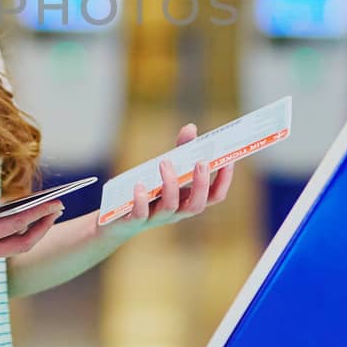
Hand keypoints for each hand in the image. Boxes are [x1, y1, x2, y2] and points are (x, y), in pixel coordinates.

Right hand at [0, 197, 62, 277]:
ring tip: (44, 214)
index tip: (57, 201)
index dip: (39, 212)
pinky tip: (15, 222)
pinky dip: (15, 235)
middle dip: (44, 224)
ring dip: (32, 232)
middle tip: (59, 207)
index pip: (17, 223)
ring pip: (15, 247)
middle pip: (24, 241)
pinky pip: (2, 248)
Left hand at [110, 122, 235, 238]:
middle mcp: (176, 211)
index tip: (228, 160)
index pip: (214, 196)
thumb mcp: (167, 168)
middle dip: (201, 184)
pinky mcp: (134, 219)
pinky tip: (140, 185)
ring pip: (170, 206)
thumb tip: (191, 128)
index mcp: (188, 199)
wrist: (118, 216)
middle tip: (201, 163)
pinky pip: (140, 214)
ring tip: (164, 163)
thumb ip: (180, 149)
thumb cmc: (150, 189)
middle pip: (196, 206)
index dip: (224, 181)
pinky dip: (141, 200)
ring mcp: (156, 216)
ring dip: (170, 184)